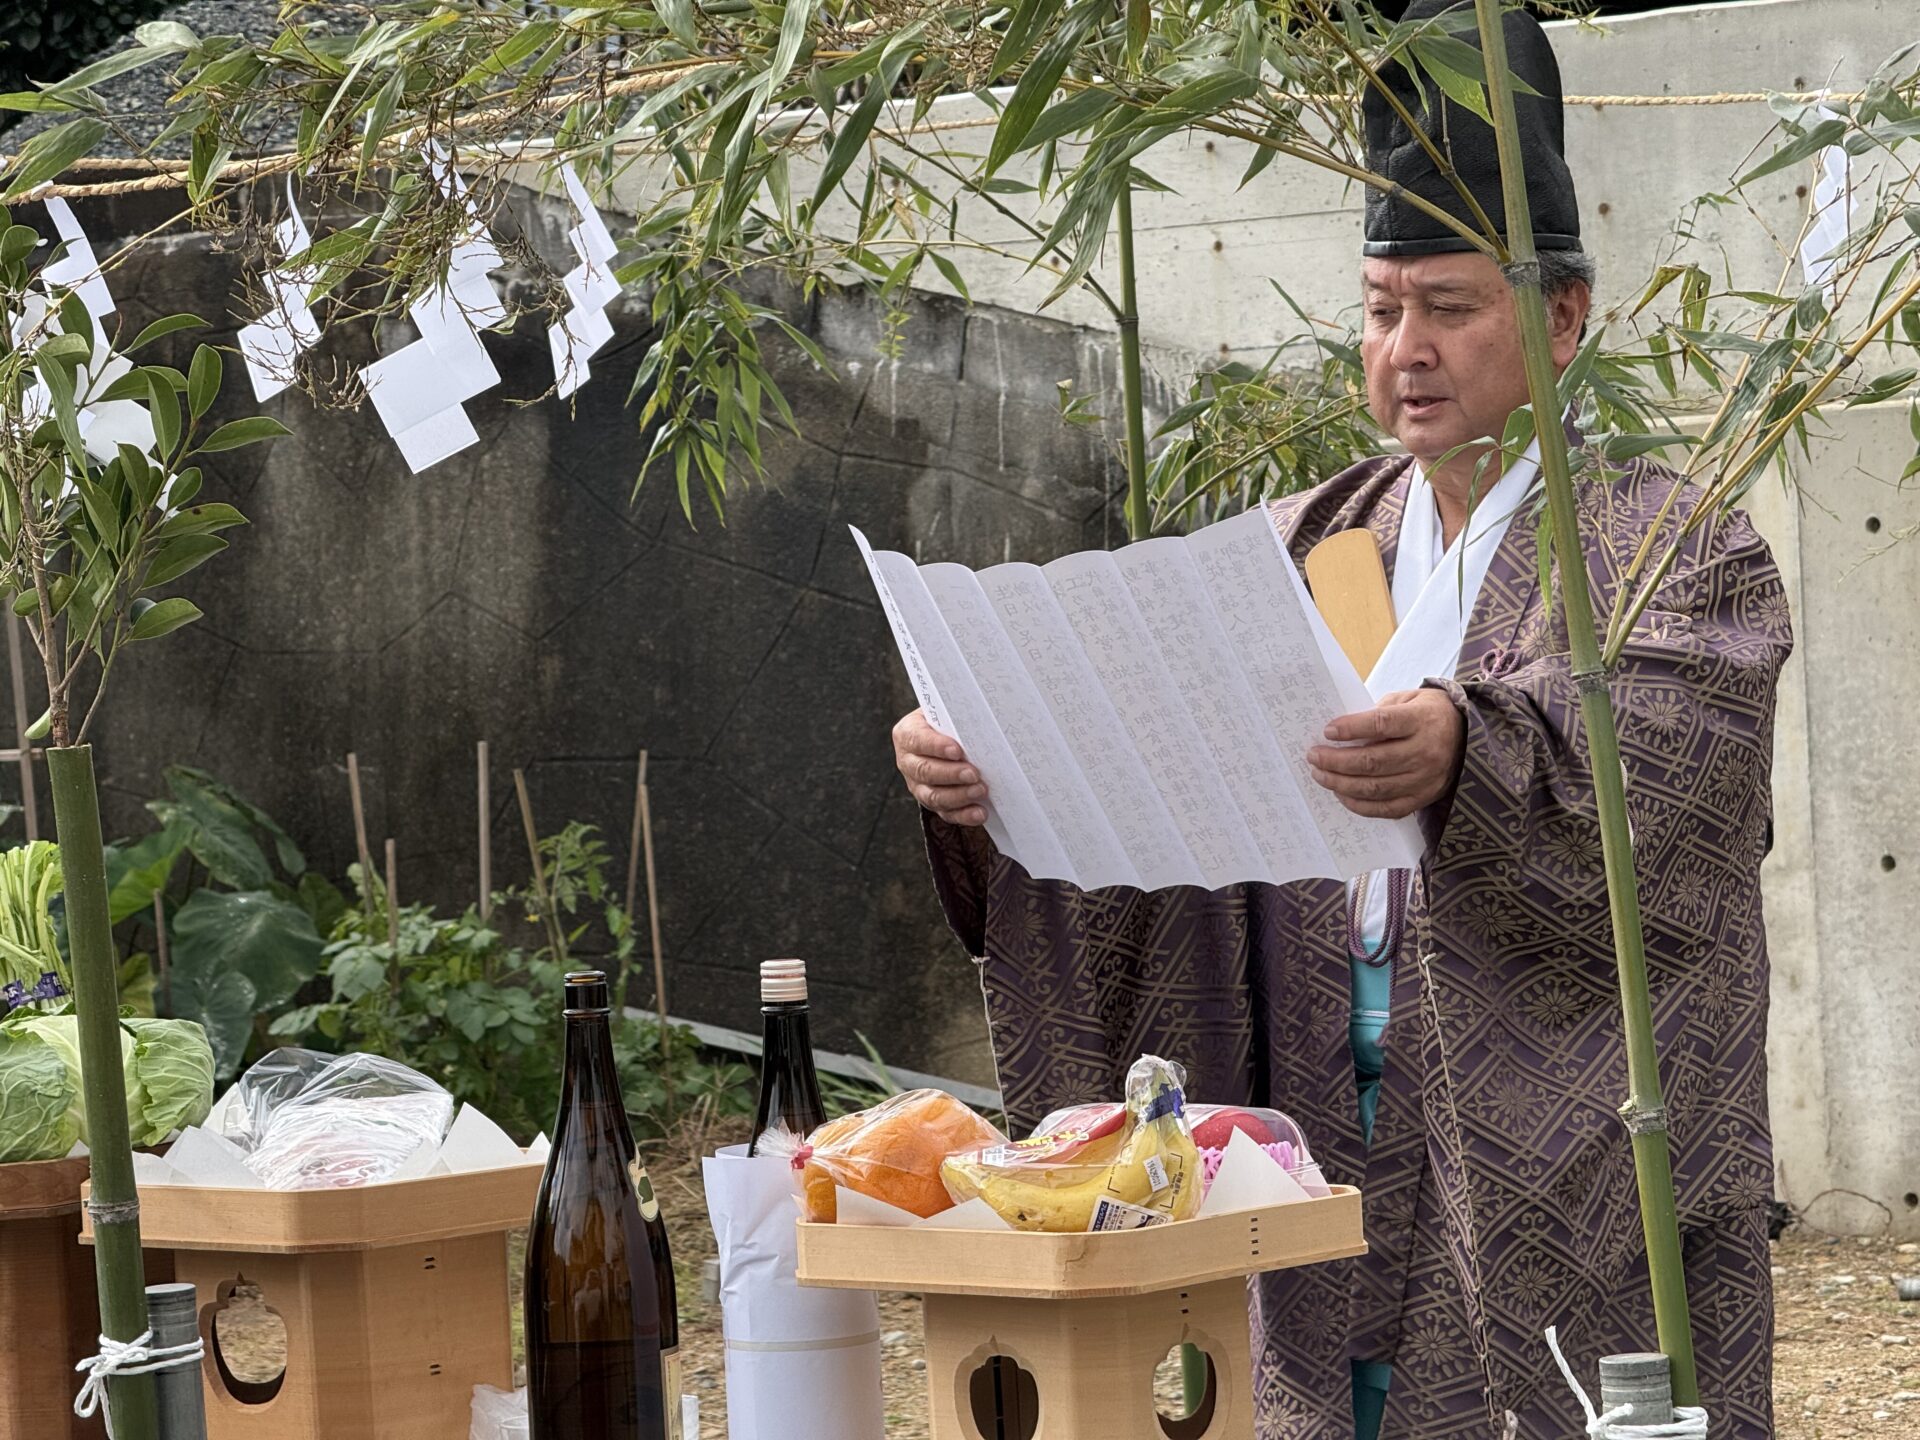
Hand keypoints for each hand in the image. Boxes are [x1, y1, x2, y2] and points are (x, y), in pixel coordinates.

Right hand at [893, 708, 988, 825]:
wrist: (945, 735)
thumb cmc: (948, 720)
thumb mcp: (947, 712)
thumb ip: (957, 716)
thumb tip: (982, 720)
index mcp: (907, 734)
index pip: (918, 740)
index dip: (936, 746)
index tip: (957, 750)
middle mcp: (908, 761)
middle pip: (925, 771)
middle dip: (951, 774)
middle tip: (974, 774)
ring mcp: (917, 784)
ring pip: (933, 796)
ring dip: (958, 795)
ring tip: (980, 791)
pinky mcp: (932, 801)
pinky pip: (945, 812)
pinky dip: (963, 815)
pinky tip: (979, 812)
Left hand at [1307, 688, 1463, 819]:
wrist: (1467, 736)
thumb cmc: (1428, 713)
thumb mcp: (1408, 699)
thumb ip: (1378, 713)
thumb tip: (1340, 733)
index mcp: (1422, 720)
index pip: (1381, 725)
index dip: (1351, 728)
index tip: (1327, 731)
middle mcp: (1427, 752)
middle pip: (1373, 761)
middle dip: (1337, 761)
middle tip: (1314, 756)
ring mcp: (1426, 779)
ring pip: (1376, 788)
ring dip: (1341, 783)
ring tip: (1320, 775)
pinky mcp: (1424, 798)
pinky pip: (1387, 808)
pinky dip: (1360, 804)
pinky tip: (1341, 793)